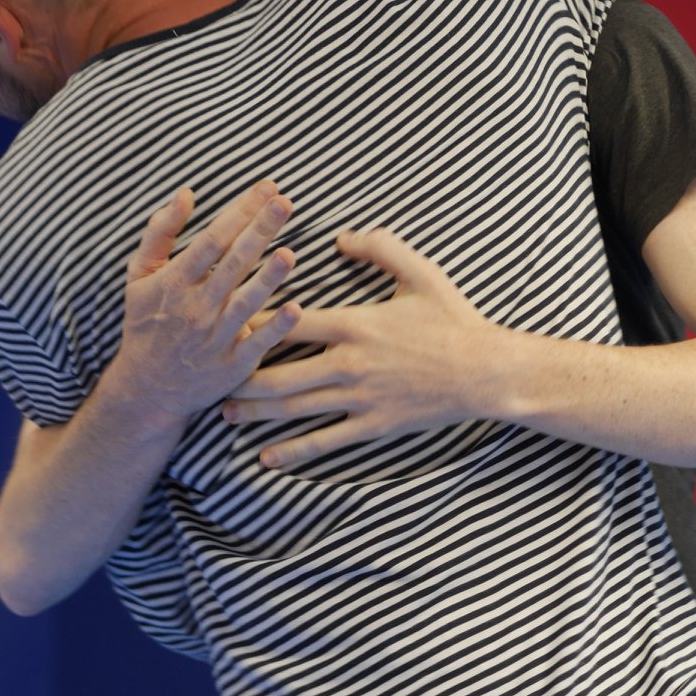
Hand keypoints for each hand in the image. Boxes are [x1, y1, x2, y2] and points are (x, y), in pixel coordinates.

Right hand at [109, 179, 302, 424]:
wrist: (147, 386)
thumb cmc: (146, 322)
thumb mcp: (139, 275)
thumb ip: (160, 232)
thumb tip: (186, 193)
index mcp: (175, 281)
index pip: (213, 240)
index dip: (240, 212)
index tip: (266, 188)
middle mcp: (196, 307)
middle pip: (233, 263)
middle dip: (260, 231)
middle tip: (285, 203)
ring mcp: (215, 337)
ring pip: (246, 302)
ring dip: (268, 278)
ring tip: (289, 253)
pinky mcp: (232, 365)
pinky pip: (257, 344)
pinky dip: (275, 328)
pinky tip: (294, 309)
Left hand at [223, 227, 498, 468]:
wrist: (485, 371)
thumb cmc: (453, 319)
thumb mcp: (419, 272)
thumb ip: (379, 247)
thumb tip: (341, 239)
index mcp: (353, 323)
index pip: (287, 323)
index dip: (250, 324)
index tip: (221, 324)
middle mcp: (348, 362)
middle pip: (278, 372)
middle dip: (239, 377)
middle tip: (209, 378)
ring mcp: (359, 398)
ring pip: (294, 408)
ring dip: (256, 413)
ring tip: (225, 415)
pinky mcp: (373, 425)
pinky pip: (325, 441)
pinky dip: (293, 451)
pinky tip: (267, 457)